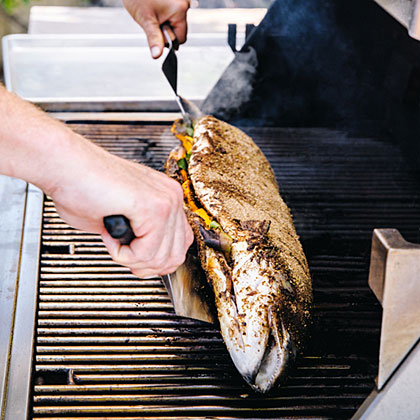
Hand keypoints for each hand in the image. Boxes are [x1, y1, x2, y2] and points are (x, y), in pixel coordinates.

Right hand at [49, 137, 193, 277]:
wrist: (64, 166)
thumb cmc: (83, 187)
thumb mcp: (122, 220)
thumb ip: (143, 238)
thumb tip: (149, 260)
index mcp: (166, 197)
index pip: (181, 243)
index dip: (157, 261)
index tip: (136, 260)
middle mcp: (171, 196)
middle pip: (176, 255)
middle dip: (146, 266)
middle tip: (124, 256)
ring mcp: (165, 200)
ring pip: (161, 257)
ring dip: (132, 259)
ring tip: (113, 240)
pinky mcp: (153, 207)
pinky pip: (146, 252)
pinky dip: (123, 254)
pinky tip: (110, 236)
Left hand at [123, 0, 189, 57]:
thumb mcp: (146, 20)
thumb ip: (154, 39)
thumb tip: (157, 55)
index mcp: (180, 10)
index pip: (181, 38)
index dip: (168, 40)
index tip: (158, 32)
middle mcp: (184, 4)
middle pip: (178, 30)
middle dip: (165, 29)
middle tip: (153, 19)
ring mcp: (180, 0)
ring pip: (175, 21)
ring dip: (164, 21)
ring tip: (152, 11)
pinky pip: (172, 13)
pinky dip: (163, 14)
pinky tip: (155, 6)